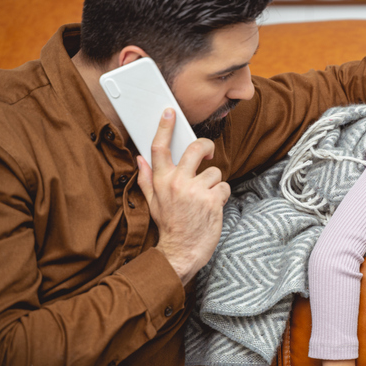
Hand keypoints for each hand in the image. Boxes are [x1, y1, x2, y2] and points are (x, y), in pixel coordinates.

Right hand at [137, 109, 230, 285]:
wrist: (181, 252)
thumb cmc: (169, 226)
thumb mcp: (152, 203)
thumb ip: (147, 178)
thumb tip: (140, 159)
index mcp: (161, 181)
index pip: (159, 148)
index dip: (164, 127)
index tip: (170, 113)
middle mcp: (177, 183)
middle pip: (195, 149)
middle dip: (205, 147)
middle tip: (207, 153)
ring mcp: (196, 191)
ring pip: (214, 172)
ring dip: (214, 184)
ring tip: (205, 198)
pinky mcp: (213, 200)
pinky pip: (224, 187)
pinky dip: (222, 195)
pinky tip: (213, 206)